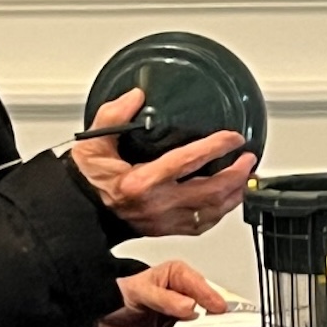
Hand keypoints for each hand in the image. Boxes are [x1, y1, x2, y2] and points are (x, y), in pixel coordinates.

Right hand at [72, 88, 256, 236]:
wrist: (77, 214)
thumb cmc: (85, 182)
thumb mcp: (93, 143)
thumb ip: (114, 116)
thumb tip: (135, 96)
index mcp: (140, 182)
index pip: (187, 162)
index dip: (215, 147)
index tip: (232, 137)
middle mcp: (156, 205)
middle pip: (210, 192)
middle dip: (236, 174)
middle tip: (248, 157)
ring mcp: (163, 221)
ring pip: (211, 212)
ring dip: (234, 195)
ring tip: (246, 177)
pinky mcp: (165, 230)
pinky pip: (201, 225)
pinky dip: (219, 212)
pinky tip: (227, 201)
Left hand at [96, 261, 227, 326]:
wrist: (102, 322)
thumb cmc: (120, 297)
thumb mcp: (140, 292)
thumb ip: (164, 299)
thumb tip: (191, 307)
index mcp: (178, 276)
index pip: (199, 284)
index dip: (210, 296)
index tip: (219, 309)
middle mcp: (186, 295)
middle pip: (207, 304)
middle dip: (213, 315)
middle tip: (223, 325)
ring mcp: (184, 316)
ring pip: (204, 323)